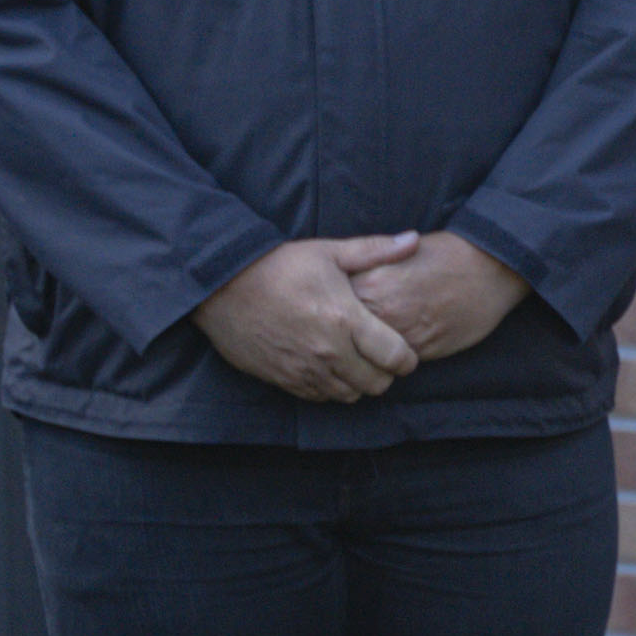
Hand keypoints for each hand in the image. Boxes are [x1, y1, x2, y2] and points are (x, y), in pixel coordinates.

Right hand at [196, 236, 417, 402]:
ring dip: (358, 382)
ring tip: (355, 361)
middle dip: (385, 373)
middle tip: (379, 356)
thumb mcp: (329, 252)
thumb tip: (414, 239)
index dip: (407, 358)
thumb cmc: (278, 265)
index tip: (404, 350)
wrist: (221, 286)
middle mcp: (328, 351)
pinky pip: (319, 397)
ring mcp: (304, 369)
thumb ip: (375, 250)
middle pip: (377, 384)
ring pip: (349, 395)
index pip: (396, 358)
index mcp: (345, 320)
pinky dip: (330, 387)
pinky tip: (328, 367)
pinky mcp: (282, 379)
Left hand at [332, 228, 527, 366]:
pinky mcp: (423, 350)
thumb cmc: (444, 255)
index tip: (321, 311)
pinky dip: (384, 361)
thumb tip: (338, 284)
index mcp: (371, 284)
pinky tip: (384, 352)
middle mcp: (383, 312)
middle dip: (336, 335)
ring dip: (358, 353)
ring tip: (355, 348)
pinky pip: (392, 364)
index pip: (330, 304)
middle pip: (341, 334)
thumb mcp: (396, 253)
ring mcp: (404, 334)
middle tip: (332, 335)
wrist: (489, 269)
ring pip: (365, 355)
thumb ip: (366, 269)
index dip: (324, 308)